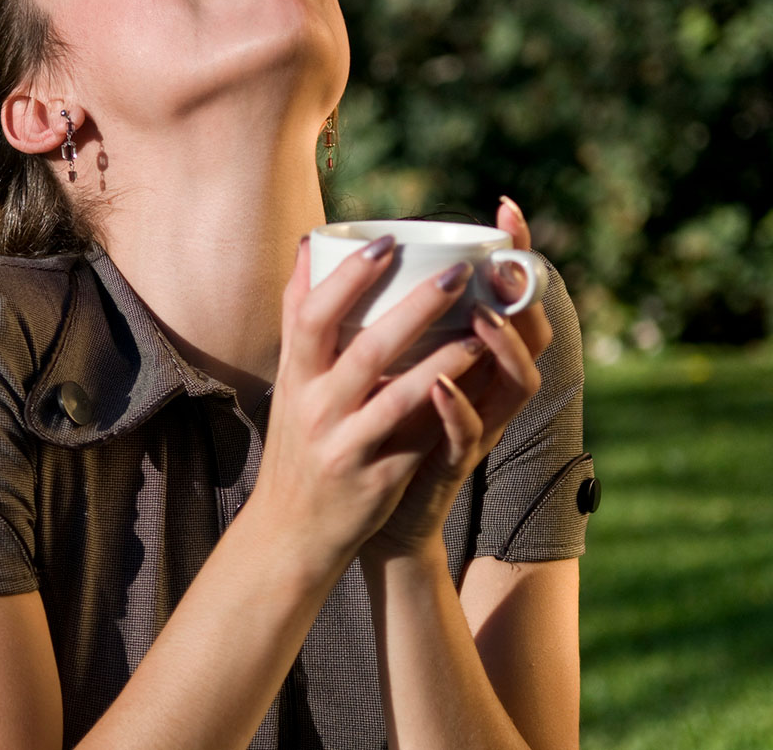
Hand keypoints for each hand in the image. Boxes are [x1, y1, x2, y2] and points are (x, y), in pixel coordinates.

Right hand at [250, 233, 488, 579]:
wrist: (290, 531)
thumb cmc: (299, 442)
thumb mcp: (290, 380)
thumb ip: (300, 317)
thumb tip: (308, 245)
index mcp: (295, 376)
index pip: (310, 315)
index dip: (347, 276)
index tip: (388, 241)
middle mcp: (314, 407)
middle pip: (362, 347)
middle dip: (413, 305)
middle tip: (457, 269)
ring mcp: (344, 444)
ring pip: (395, 393)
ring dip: (442, 353)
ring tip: (482, 319)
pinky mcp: (373, 478)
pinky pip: (415, 436)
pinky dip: (446, 403)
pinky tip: (474, 378)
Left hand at [360, 197, 552, 560]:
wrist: (350, 514)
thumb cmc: (368, 427)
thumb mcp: (373, 362)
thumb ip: (369, 312)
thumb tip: (333, 247)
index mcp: (469, 357)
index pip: (507, 299)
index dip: (515, 256)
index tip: (506, 209)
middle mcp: (482, 388)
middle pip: (530, 335)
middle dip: (524, 294)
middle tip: (507, 260)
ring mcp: (473, 427)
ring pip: (514, 384)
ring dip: (499, 347)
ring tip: (480, 316)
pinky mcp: (449, 465)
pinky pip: (466, 436)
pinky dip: (457, 408)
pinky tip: (436, 381)